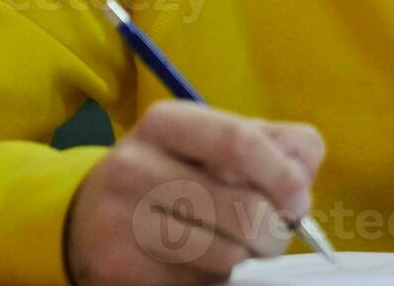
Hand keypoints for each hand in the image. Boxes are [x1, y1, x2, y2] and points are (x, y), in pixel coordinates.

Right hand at [64, 101, 324, 285]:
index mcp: (166, 123)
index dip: (282, 175)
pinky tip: (196, 261)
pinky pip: (197, 283)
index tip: (299, 199)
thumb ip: (274, 143)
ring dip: (242, 256)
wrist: (90, 214)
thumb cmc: (175, 172)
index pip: (239, 142)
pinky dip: (213, 277)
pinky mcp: (118, 270)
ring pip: (224, 253)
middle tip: (273, 235)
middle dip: (274, 229)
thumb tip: (304, 172)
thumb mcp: (216, 141)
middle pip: (242, 208)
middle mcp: (134, 167)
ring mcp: (121, 222)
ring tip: (228, 243)